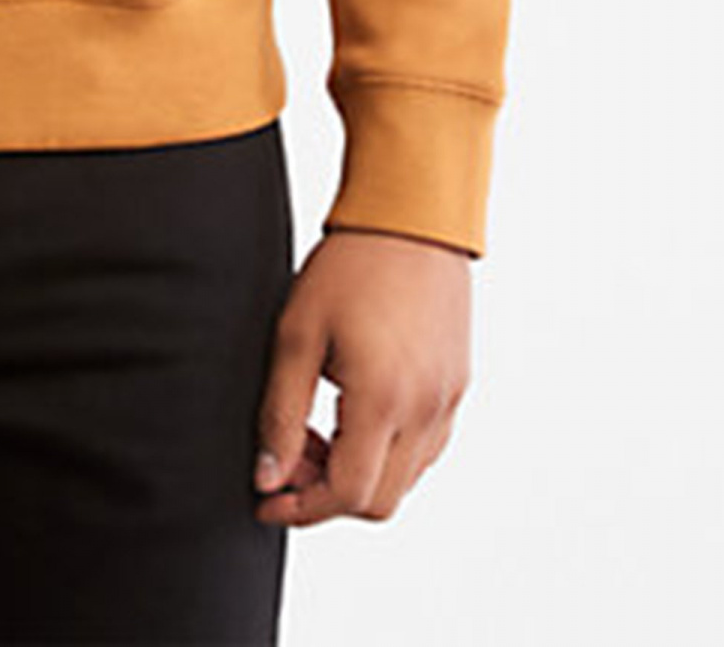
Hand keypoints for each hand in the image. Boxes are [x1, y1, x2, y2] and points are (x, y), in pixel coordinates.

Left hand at [251, 227, 472, 526]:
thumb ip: (280, 414)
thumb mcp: (297, 335)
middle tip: (288, 457)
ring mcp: (448, 401)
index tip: (266, 498)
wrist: (411, 217)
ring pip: (404, 479)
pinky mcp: (457, 386)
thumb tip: (268, 477)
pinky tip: (352, 412)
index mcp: (384, 400)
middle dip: (325, 495)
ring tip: (315, 427)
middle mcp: (426, 411)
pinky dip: (387, 452)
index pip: (347, 493)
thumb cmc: (351, 265)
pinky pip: (424, 448)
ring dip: (357, 473)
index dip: (301, 507)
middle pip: (378, 501)